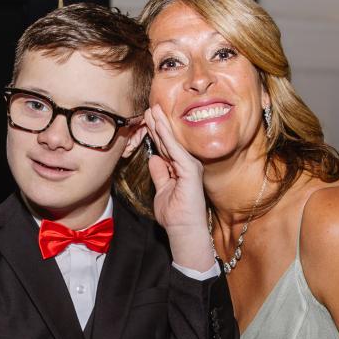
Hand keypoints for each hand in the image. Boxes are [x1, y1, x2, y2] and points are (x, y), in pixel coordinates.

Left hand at [142, 105, 213, 270]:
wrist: (184, 232)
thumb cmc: (175, 216)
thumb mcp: (162, 190)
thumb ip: (160, 173)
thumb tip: (154, 158)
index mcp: (181, 168)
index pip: (166, 146)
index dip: (156, 132)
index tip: (147, 118)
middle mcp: (188, 165)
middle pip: (169, 140)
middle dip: (158, 123)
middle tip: (149, 106)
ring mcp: (190, 166)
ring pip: (173, 141)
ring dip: (162, 125)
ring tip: (152, 109)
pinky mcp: (190, 170)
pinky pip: (175, 150)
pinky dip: (167, 137)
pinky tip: (159, 124)